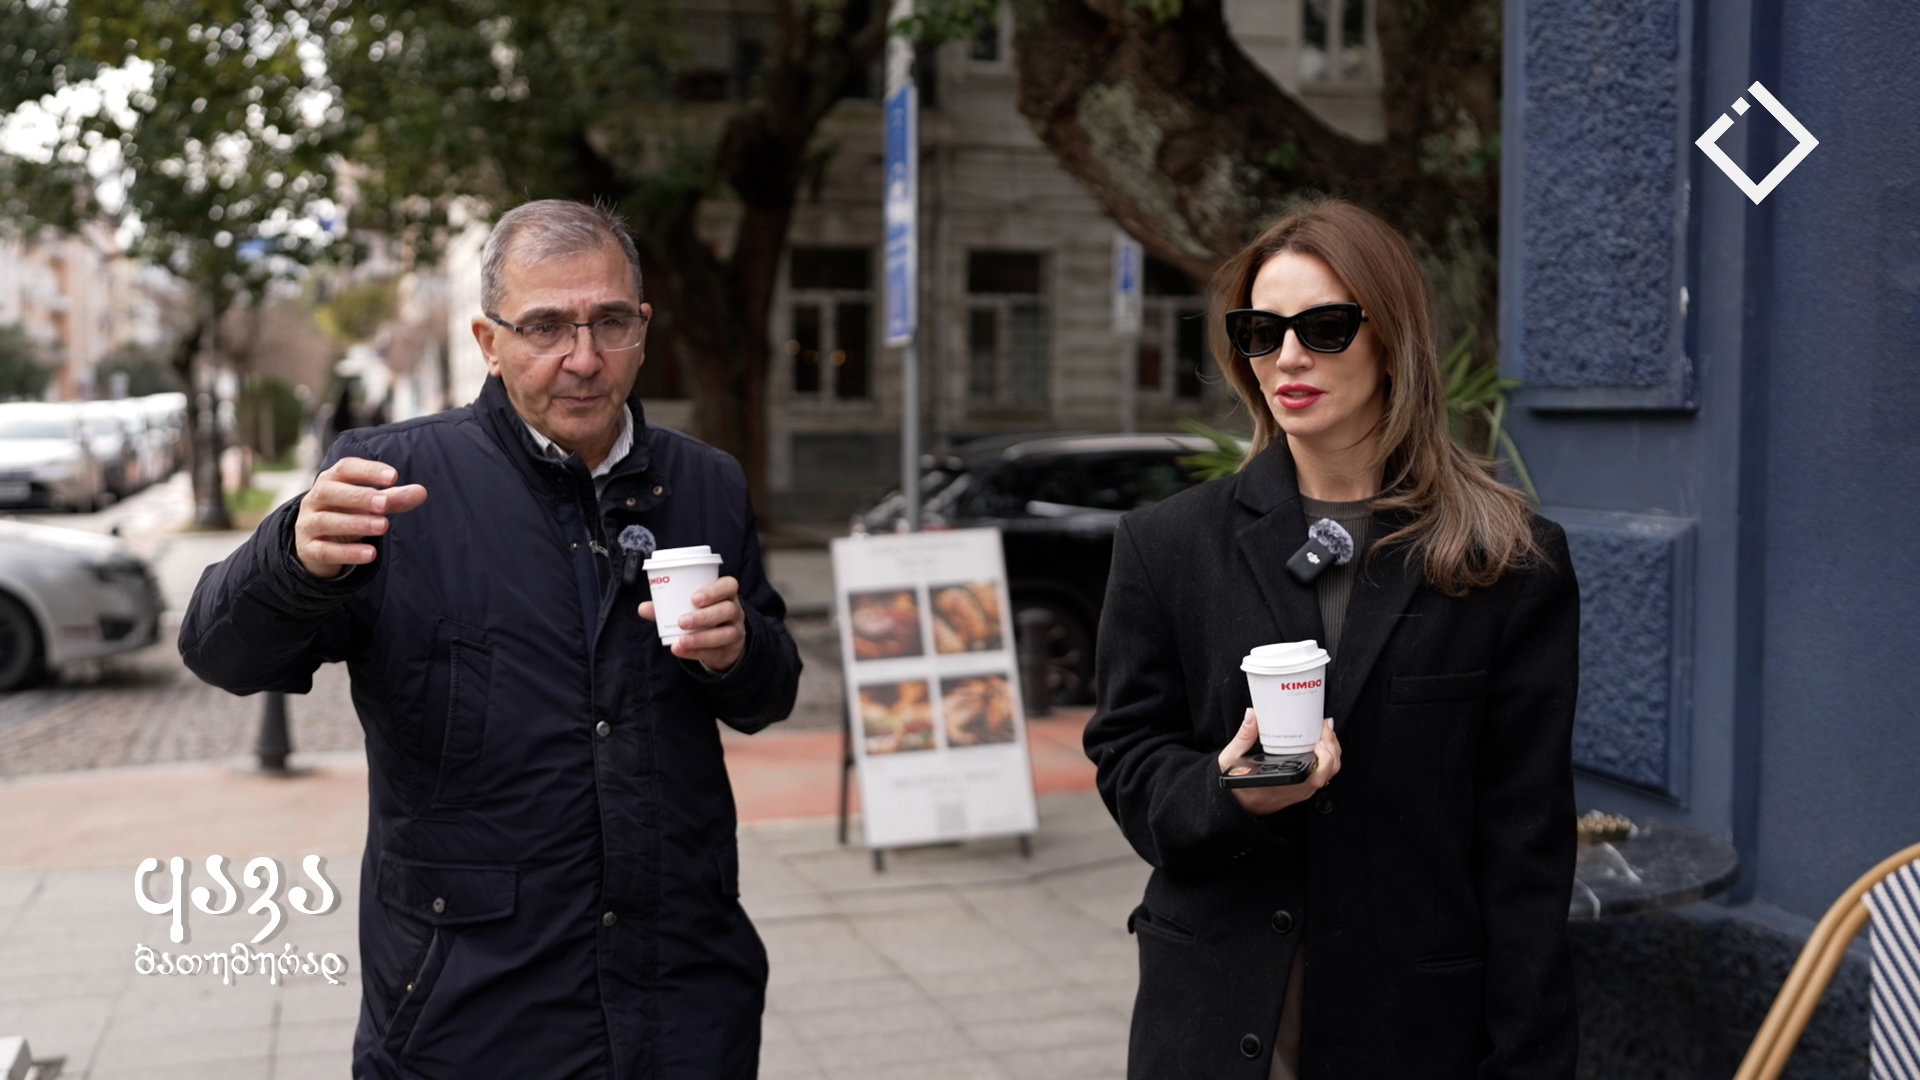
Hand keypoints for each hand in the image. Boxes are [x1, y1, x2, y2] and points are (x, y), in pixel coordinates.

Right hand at [294, 457, 428, 578]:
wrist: (316, 544)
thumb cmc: (347, 514)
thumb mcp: (370, 505)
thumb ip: (393, 498)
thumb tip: (421, 492)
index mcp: (330, 481)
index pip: (344, 468)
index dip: (368, 470)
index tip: (394, 476)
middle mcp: (314, 499)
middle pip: (329, 492)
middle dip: (358, 496)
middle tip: (385, 503)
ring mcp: (307, 525)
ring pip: (325, 521)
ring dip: (355, 523)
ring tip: (383, 526)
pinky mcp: (309, 550)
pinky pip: (324, 551)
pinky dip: (348, 552)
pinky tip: (371, 554)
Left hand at [640, 575, 746, 671]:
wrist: (720, 642)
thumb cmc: (703, 615)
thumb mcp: (689, 607)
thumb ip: (667, 607)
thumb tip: (643, 608)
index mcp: (725, 594)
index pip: (729, 586)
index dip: (714, 590)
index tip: (694, 598)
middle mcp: (734, 611)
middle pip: (727, 610)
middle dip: (704, 616)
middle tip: (682, 621)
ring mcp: (735, 631)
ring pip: (726, 633)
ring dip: (702, 637)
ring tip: (681, 639)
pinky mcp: (729, 650)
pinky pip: (716, 651)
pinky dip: (695, 652)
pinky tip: (680, 649)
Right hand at [1219, 709, 1340, 815]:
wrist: (1237, 805)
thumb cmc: (1236, 786)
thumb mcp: (1233, 760)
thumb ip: (1244, 737)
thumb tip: (1252, 715)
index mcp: (1285, 783)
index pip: (1316, 775)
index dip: (1325, 756)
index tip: (1320, 738)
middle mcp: (1298, 789)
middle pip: (1329, 771)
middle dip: (1333, 747)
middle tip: (1325, 726)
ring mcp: (1303, 790)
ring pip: (1329, 773)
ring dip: (1332, 752)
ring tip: (1325, 731)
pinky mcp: (1303, 788)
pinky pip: (1324, 774)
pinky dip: (1328, 758)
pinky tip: (1321, 743)